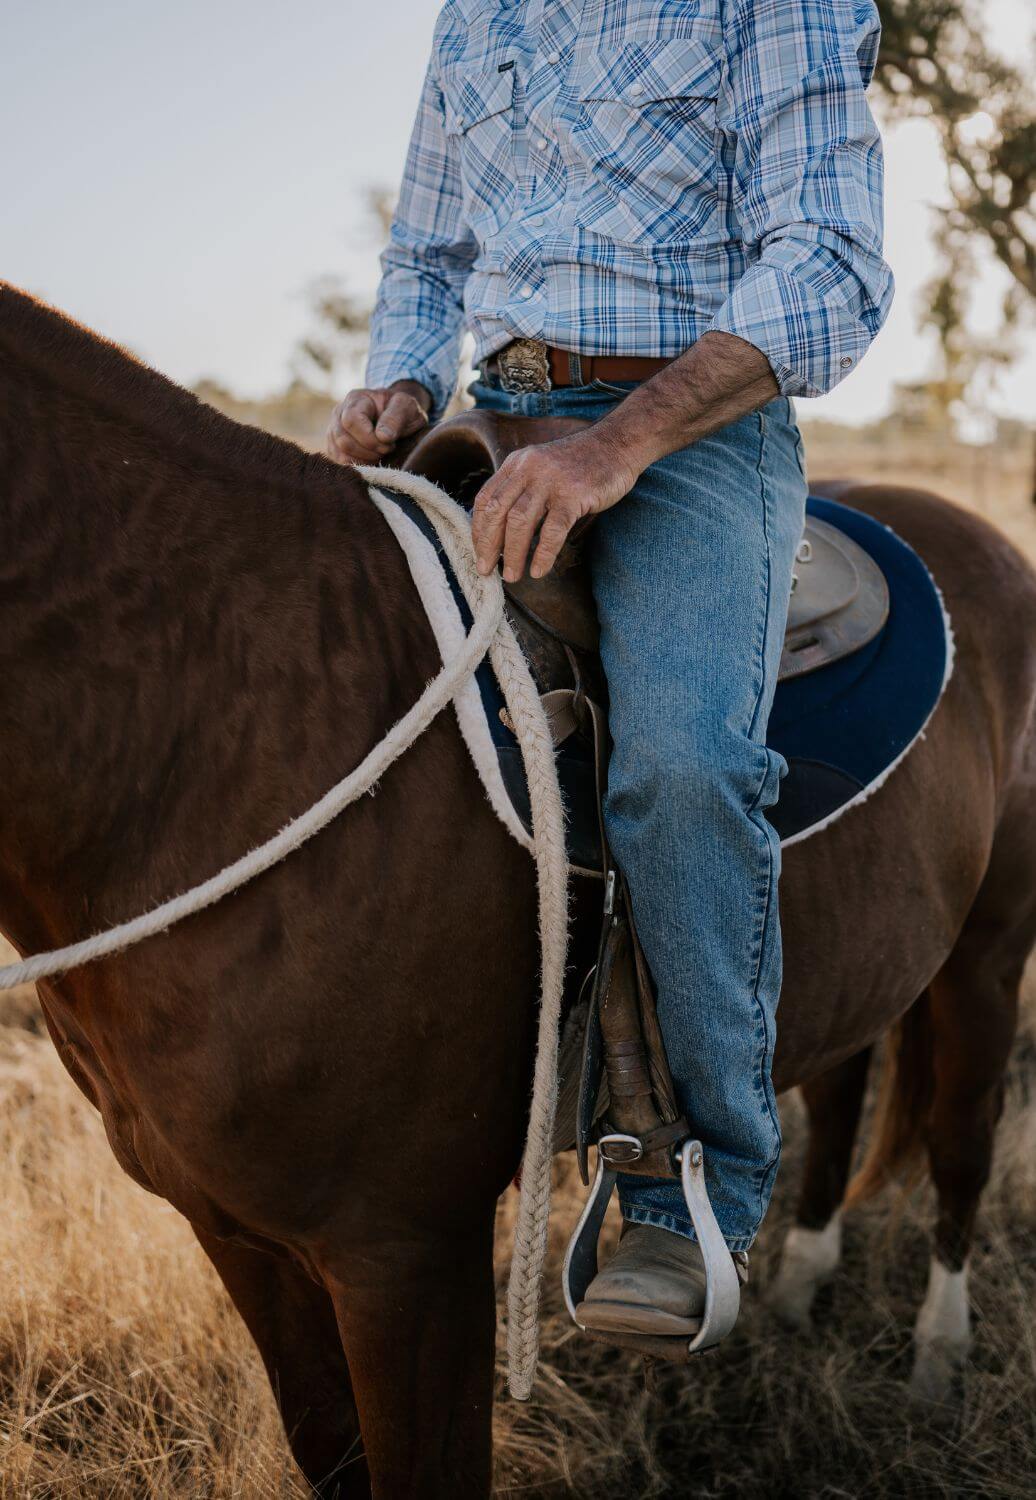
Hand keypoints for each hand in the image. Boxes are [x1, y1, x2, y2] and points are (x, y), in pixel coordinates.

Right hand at [325, 380, 431, 465]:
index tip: (388, 442)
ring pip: (340, 454)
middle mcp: (339, 413)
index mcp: (356, 399)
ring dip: (364, 460)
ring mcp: (334, 430)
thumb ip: (395, 418)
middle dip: (368, 451)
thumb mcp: (407, 407)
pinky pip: (340, 463)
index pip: (351, 420)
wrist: (399, 418)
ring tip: (380, 453)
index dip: (369, 438)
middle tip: (386, 449)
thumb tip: (382, 436)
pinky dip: (358, 466)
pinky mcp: (334, 447)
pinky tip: (372, 460)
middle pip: (343, 440)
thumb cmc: (403, 411)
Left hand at [472, 428, 639, 581]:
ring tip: (511, 576)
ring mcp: (550, 481)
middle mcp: (528, 469)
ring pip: (520, 522)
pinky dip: (543, 554)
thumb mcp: (540, 466)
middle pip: (497, 511)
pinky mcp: (574, 494)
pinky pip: (552, 530)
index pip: (485, 499)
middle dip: (488, 545)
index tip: (479, 552)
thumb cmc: (578, 464)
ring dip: (512, 554)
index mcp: (516, 463)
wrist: (616, 445)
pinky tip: (538, 570)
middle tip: (485, 570)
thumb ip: (520, 488)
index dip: (478, 530)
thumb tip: (500, 528)